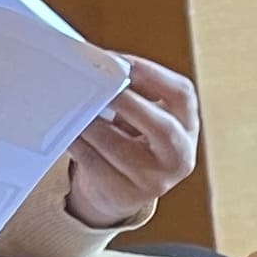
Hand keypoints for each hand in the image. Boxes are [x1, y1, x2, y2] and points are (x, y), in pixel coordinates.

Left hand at [59, 55, 199, 230]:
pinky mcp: (125, 194)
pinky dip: (76, 142)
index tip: (121, 62)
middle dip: (128, 102)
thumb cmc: (130, 143)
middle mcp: (179, 157)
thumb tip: (99, 66)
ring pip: (118, 146)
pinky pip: (94, 162)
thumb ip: (132, 94)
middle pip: (162, 127)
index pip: (182, 95)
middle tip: (98, 84)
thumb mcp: (142, 118)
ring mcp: (155, 181)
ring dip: (90, 122)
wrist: (120, 191)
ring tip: (74, 107)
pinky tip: (69, 132)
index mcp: (187, 128)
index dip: (152, 74)